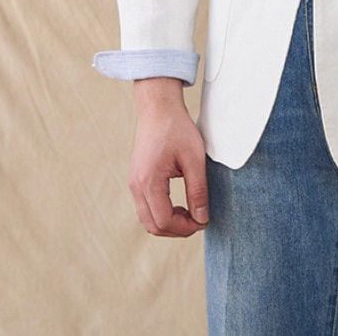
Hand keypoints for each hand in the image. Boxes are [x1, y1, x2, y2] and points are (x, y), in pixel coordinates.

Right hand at [129, 78, 208, 237]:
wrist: (158, 108)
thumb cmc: (177, 128)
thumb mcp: (194, 159)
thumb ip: (198, 190)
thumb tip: (202, 218)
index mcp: (149, 182)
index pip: (164, 221)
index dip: (185, 227)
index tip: (204, 220)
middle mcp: (136, 187)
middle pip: (153, 226)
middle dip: (177, 229)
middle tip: (199, 220)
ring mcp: (133, 183)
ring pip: (148, 219)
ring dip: (169, 222)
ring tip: (191, 212)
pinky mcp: (136, 179)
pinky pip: (146, 207)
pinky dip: (162, 213)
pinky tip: (179, 204)